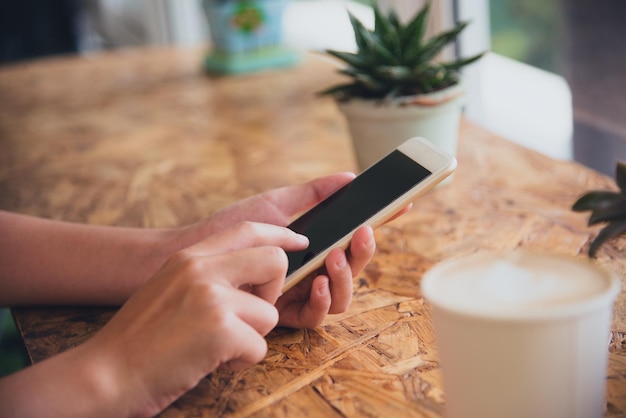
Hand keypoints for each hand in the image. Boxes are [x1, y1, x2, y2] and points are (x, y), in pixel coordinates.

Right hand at [80, 223, 307, 415]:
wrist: (105, 373)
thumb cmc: (141, 337)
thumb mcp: (169, 287)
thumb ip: (208, 274)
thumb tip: (254, 277)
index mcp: (189, 256)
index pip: (248, 229)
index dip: (280, 233)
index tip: (300, 241)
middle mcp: (201, 269)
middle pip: (275, 261)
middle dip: (274, 291)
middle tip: (251, 313)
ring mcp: (211, 297)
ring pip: (268, 313)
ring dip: (250, 337)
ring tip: (216, 346)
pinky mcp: (220, 330)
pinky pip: (259, 346)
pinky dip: (241, 361)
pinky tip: (210, 361)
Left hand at [179, 173, 409, 328]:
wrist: (196, 254)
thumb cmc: (232, 229)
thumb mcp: (276, 204)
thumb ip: (313, 193)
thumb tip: (350, 176)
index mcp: (316, 244)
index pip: (355, 236)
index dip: (381, 223)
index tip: (404, 204)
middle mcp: (313, 270)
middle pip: (355, 268)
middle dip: (366, 252)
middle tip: (364, 232)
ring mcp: (300, 294)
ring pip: (342, 296)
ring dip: (347, 277)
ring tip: (336, 257)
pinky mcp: (285, 314)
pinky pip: (316, 317)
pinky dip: (322, 301)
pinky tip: (317, 283)